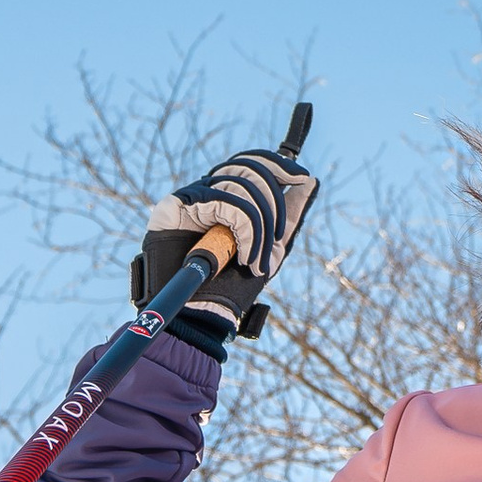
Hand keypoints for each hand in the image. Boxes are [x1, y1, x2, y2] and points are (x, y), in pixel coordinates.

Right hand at [131, 123, 319, 344]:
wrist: (198, 318)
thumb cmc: (229, 289)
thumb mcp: (268, 248)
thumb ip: (286, 217)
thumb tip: (309, 180)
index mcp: (224, 199)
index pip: (250, 163)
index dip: (277, 164)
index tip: (304, 178)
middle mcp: (204, 193)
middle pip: (248, 168)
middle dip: (273, 202)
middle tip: (275, 240)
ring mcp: (187, 198)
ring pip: (240, 185)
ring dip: (259, 228)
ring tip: (255, 261)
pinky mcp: (172, 207)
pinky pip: (224, 201)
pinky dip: (245, 230)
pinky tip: (242, 257)